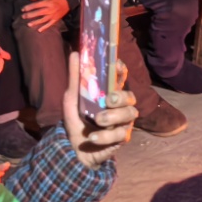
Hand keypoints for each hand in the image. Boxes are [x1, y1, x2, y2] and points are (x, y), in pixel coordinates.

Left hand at [21, 0, 70, 29]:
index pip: (36, 5)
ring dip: (35, 22)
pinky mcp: (56, 19)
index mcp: (47, 2)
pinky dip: (45, 27)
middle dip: (30, 15)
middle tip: (23, 17)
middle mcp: (50, 9)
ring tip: (28, 24)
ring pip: (43, 20)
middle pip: (38, 13)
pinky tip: (39, 30)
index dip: (28, 7)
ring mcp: (53, 15)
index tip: (22, 9)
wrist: (69, 0)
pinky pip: (50, 24)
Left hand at [61, 50, 136, 168]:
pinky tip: (92, 138)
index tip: (117, 65)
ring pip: (130, 114)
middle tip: (109, 99)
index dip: (122, 70)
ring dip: (113, 116)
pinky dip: (105, 135)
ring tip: (97, 120)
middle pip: (130, 96)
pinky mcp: (122, 138)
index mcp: (109, 93)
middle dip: (121, 96)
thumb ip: (75, 79)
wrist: (73, 149)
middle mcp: (119, 106)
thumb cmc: (76, 120)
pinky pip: (120, 134)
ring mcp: (123, 122)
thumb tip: (75, 53)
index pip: (121, 78)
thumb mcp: (71, 99)